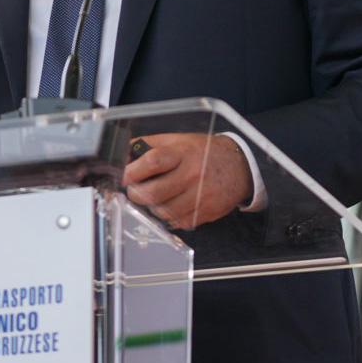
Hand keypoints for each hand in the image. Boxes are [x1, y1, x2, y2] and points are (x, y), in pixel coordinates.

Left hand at [121, 133, 253, 229]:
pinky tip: (171, 205)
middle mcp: (192, 174)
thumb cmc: (203, 152)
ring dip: (152, 207)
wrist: (239, 165)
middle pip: (153, 193)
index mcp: (182, 153)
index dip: (131, 172)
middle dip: (136, 194)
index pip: (152, 162)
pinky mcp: (207, 212)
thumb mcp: (177, 140)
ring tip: (154, 197)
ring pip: (163, 211)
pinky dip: (169, 216)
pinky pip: (178, 222)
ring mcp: (201, 196)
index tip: (122, 176)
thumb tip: (122, 153)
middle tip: (134, 191)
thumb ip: (149, 145)